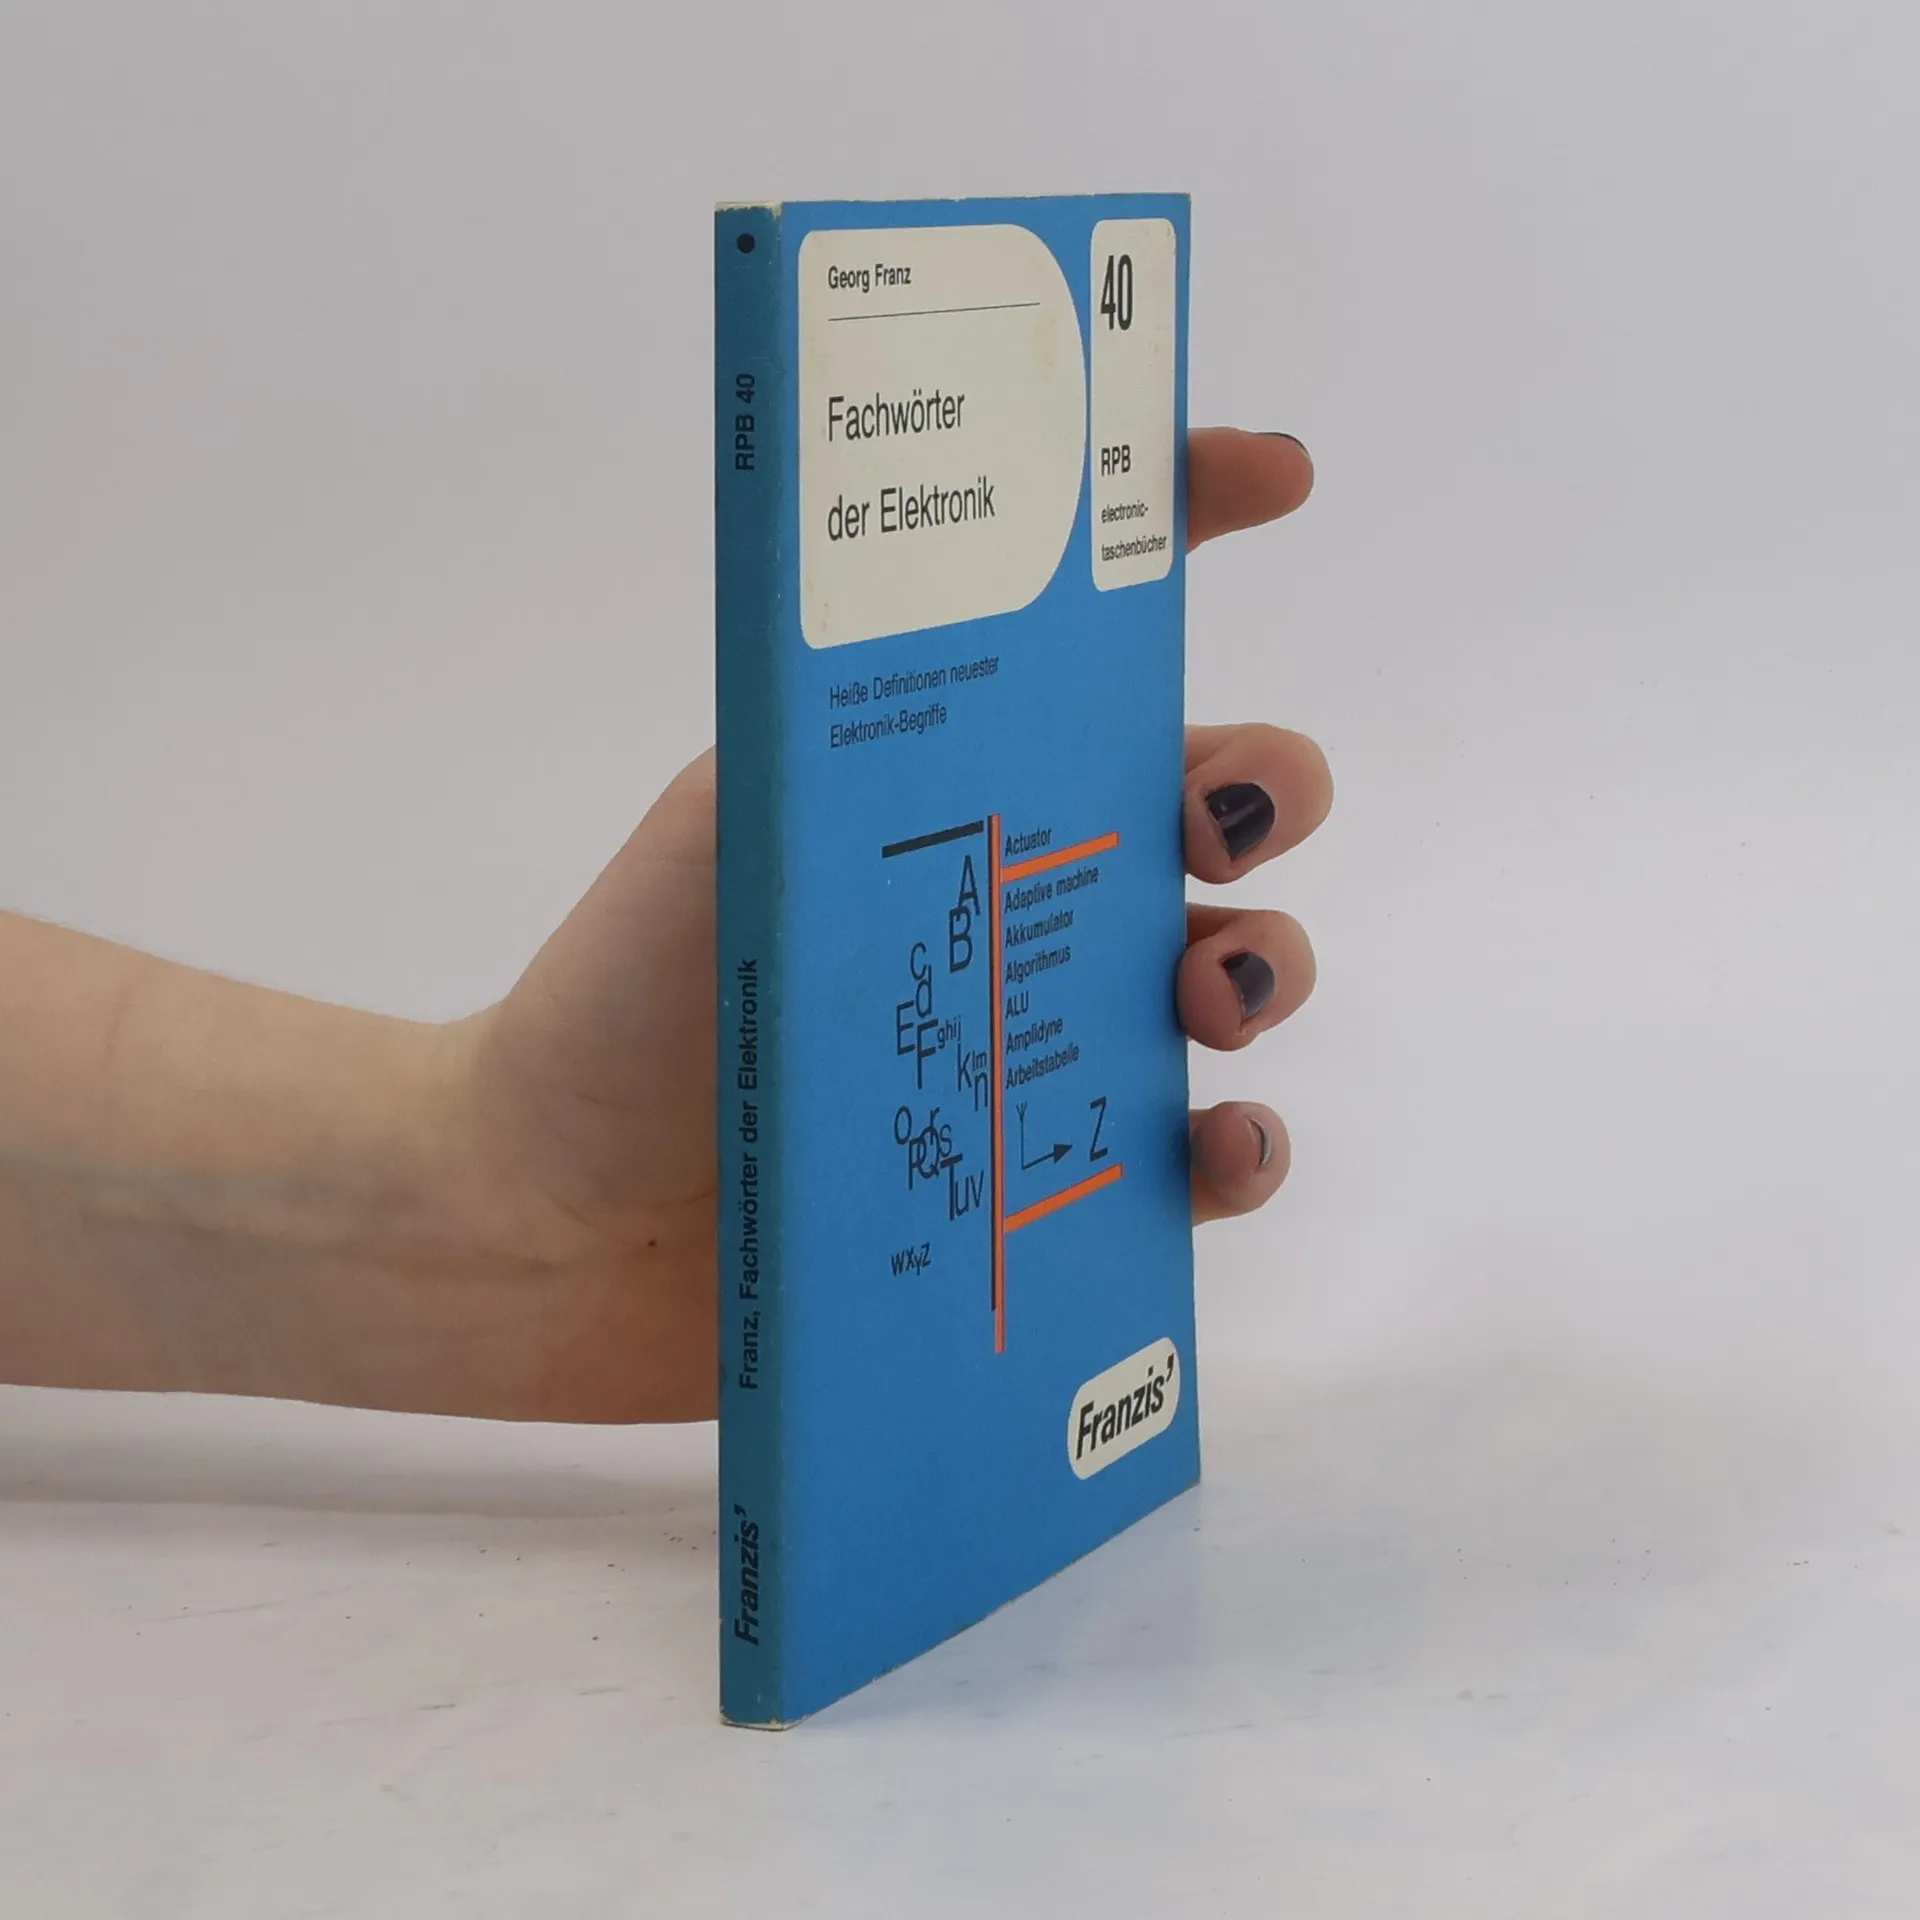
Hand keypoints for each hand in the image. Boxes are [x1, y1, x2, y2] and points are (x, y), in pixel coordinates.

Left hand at [453, 428, 1328, 1419]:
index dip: (1189, 529)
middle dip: (1265, 793)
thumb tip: (981, 586)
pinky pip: (1199, 1167)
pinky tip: (1218, 1147)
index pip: (1096, 644)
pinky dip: (1244, 1154)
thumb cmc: (632, 997)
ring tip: (1207, 997)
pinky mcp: (1058, 1189)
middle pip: (1212, 818)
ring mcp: (1051, 1043)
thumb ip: (857, 718)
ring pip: (1235, 976)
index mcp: (958, 784)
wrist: (560, 1215)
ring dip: (1267, 967)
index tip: (1275, 475)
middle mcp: (1026, 901)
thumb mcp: (734, 815)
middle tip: (1212, 829)